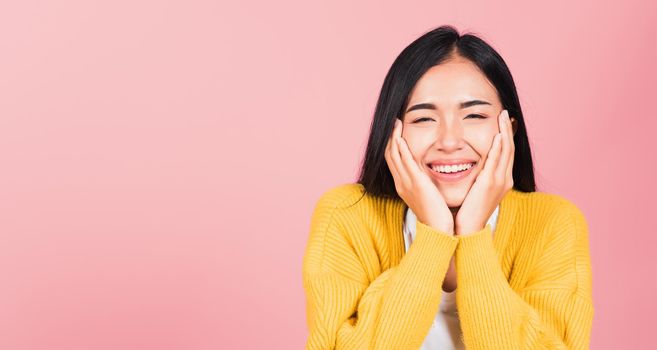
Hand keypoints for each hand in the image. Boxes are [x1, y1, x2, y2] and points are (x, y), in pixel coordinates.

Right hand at [385, 118, 453, 233]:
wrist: (438, 230)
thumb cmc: (436, 215)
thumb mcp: (427, 195)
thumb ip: (425, 183)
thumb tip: (428, 175)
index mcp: (403, 185)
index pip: (393, 160)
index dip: (393, 144)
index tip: (396, 131)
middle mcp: (401, 183)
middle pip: (390, 155)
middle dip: (391, 137)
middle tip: (394, 122)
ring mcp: (407, 183)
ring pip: (394, 156)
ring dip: (394, 138)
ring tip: (396, 124)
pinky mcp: (416, 183)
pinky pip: (405, 162)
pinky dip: (401, 148)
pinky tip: (401, 137)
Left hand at [455, 109, 514, 235]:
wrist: (468, 229)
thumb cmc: (468, 210)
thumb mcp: (477, 190)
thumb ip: (478, 176)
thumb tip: (473, 166)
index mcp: (502, 180)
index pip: (506, 153)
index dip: (507, 136)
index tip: (504, 122)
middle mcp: (505, 179)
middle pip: (510, 148)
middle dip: (508, 129)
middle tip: (505, 113)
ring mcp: (499, 181)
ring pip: (506, 151)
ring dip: (505, 132)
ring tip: (503, 117)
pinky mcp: (489, 183)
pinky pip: (496, 161)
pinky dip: (497, 147)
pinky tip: (497, 135)